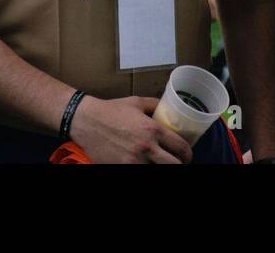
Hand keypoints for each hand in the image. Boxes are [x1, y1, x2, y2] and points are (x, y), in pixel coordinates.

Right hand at [68, 96, 193, 163]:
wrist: (86, 121)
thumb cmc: (111, 110)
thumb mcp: (136, 102)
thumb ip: (154, 104)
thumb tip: (167, 109)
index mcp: (152, 130)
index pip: (181, 147)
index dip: (188, 154)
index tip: (186, 156)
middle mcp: (146, 147)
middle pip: (174, 165)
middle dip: (178, 164)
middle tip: (177, 162)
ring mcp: (134, 161)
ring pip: (157, 171)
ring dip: (160, 167)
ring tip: (158, 163)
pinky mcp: (121, 168)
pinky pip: (140, 173)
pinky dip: (144, 169)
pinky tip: (143, 164)